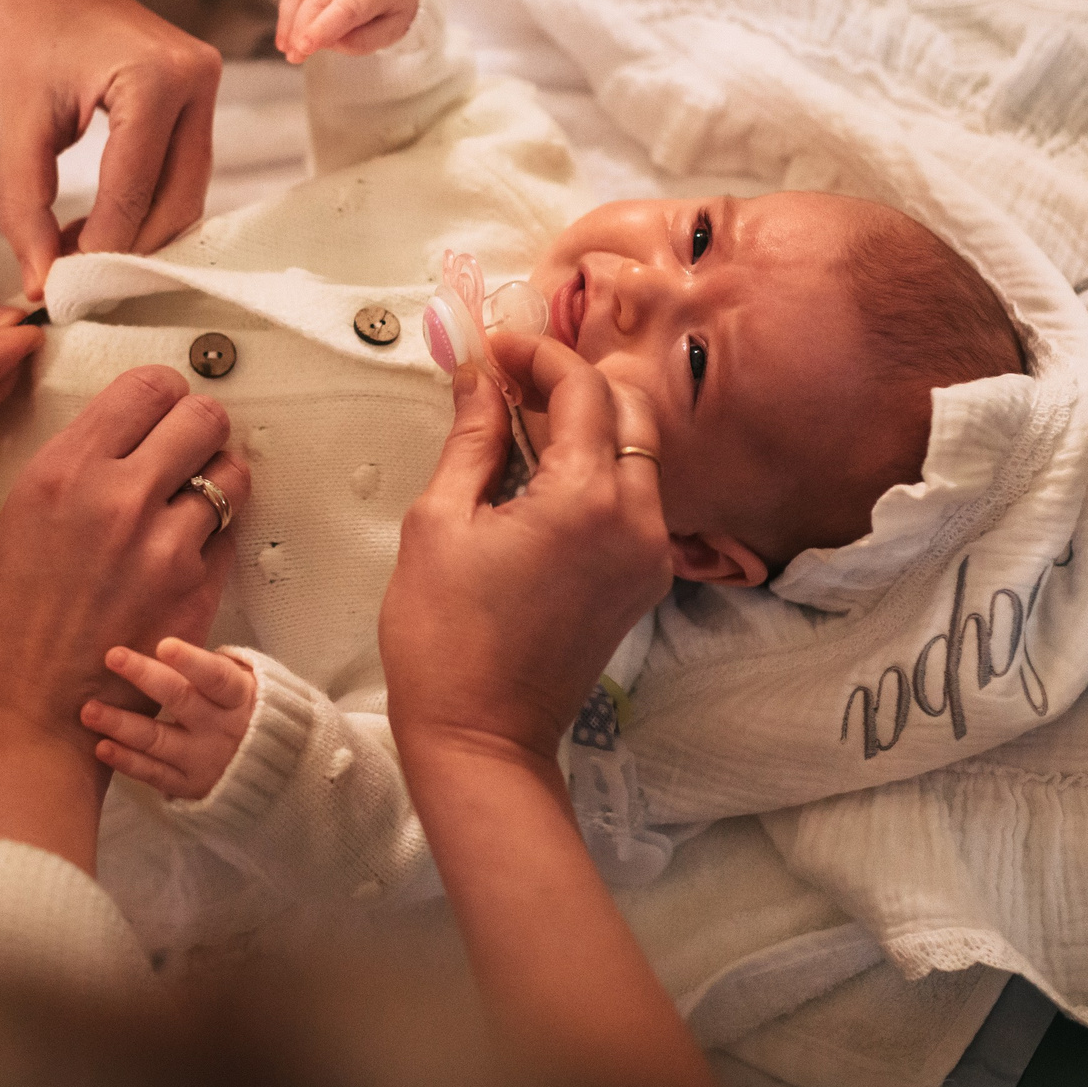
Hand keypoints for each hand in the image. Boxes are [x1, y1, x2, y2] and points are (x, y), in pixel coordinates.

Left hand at [0, 0, 221, 297]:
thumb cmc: (24, 29)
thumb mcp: (15, 123)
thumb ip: (26, 206)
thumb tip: (41, 282)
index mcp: (157, 81)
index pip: (132, 195)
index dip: (94, 253)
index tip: (53, 292)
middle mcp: (199, 84)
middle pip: (175, 205)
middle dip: (123, 253)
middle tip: (66, 287)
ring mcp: (207, 90)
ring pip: (183, 197)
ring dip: (133, 236)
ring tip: (68, 256)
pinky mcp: (198, 100)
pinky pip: (178, 173)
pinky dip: (140, 208)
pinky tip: (88, 227)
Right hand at [0, 366, 250, 868]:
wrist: (25, 704)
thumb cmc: (13, 616)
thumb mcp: (28, 511)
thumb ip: (84, 466)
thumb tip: (133, 435)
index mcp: (66, 469)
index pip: (148, 386)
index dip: (165, 394)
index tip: (164, 407)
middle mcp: (119, 497)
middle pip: (204, 418)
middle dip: (201, 429)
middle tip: (189, 449)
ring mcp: (165, 545)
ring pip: (231, 475)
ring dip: (218, 482)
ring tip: (191, 504)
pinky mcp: (197, 589)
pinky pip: (231, 535)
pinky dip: (216, 537)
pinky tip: (185, 553)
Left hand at [81, 637, 256, 800]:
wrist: (264, 766)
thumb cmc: (236, 705)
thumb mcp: (240, 679)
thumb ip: (211, 656)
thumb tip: (192, 600)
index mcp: (238, 695)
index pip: (216, 676)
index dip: (192, 661)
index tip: (163, 645)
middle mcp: (222, 727)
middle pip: (182, 701)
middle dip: (146, 677)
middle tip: (112, 656)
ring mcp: (203, 759)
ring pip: (159, 740)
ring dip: (122, 724)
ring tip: (89, 710)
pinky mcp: (186, 785)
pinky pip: (153, 773)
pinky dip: (126, 761)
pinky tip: (101, 746)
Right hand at [238, 0, 421, 63]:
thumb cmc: (388, 5)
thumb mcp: (390, 30)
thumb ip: (361, 40)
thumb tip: (324, 40)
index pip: (345, 6)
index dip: (322, 28)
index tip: (302, 50)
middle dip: (301, 29)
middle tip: (293, 56)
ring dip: (287, 17)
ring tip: (285, 44)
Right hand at [383, 334, 675, 771]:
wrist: (481, 737)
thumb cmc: (445, 640)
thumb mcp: (439, 522)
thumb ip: (472, 437)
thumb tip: (478, 378)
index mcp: (586, 500)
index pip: (582, 388)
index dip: (536, 354)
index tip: (494, 348)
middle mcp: (636, 522)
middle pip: (627, 408)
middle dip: (570, 380)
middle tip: (508, 377)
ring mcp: (648, 555)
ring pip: (638, 451)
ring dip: (587, 421)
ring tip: (519, 421)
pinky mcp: (643, 580)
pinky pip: (634, 497)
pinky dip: (598, 467)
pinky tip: (541, 471)